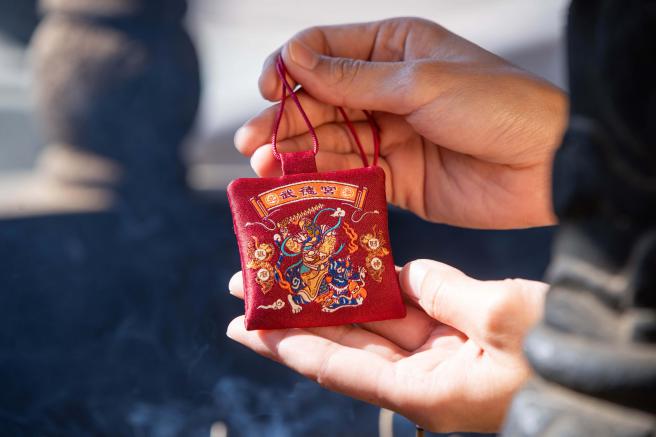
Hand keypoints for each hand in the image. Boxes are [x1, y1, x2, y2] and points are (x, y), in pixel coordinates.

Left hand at [226, 260, 546, 432]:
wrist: (616, 371)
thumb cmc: (564, 360)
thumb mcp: (505, 320)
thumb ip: (446, 292)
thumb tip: (411, 273)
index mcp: (427, 392)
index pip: (339, 369)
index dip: (288, 346)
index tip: (244, 328)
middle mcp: (423, 378)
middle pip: (346, 346)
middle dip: (298, 318)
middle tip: (253, 292)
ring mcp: (441, 356)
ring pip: (375, 326)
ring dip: (336, 301)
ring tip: (294, 273)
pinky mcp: (460, 336)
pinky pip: (412, 311)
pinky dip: (386, 290)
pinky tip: (359, 265)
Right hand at [235, 18, 566, 228]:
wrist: (545, 166)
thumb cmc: (494, 106)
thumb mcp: (421, 83)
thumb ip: (354, 79)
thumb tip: (293, 60)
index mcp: (393, 50)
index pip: (325, 50)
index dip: (291, 67)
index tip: (268, 89)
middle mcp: (386, 90)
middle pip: (319, 101)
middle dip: (284, 119)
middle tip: (251, 142)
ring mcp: (389, 135)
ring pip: (329, 141)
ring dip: (296, 153)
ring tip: (263, 167)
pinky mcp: (396, 177)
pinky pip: (350, 176)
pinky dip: (324, 181)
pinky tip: (298, 187)